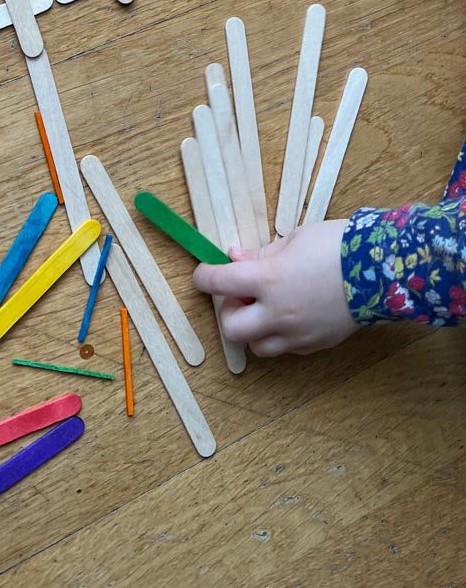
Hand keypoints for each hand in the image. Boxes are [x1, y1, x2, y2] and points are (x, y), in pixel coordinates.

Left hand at [193, 220, 358, 356]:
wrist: (384, 270)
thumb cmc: (337, 246)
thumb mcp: (294, 239)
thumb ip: (261, 254)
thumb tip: (234, 258)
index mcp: (268, 280)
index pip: (218, 283)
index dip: (203, 277)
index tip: (203, 274)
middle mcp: (278, 313)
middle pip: (230, 328)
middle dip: (228, 312)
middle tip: (242, 295)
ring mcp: (297, 334)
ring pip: (256, 347)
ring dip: (252, 329)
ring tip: (266, 309)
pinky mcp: (314, 345)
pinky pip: (284, 348)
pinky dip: (278, 335)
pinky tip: (290, 316)